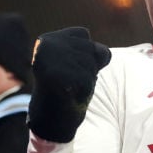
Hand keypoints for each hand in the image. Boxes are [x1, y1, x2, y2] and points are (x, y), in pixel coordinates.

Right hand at [28, 27, 111, 142]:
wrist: (49, 118)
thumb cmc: (66, 88)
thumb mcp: (76, 63)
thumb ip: (90, 51)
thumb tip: (105, 53)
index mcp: (47, 39)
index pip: (84, 34)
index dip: (85, 53)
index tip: (69, 67)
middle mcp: (47, 46)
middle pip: (92, 48)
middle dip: (89, 67)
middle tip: (70, 80)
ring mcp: (52, 61)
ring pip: (92, 64)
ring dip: (88, 79)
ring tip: (70, 87)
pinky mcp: (58, 76)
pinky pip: (89, 80)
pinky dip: (85, 91)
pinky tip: (70, 95)